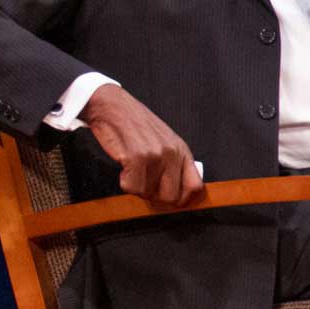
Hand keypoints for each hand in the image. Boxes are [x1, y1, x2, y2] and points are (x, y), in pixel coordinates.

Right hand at [81, 84, 203, 206]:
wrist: (114, 107)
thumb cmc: (136, 126)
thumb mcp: (165, 142)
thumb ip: (174, 164)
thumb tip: (178, 193)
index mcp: (183, 151)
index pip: (195, 186)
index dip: (182, 199)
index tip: (170, 201)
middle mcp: (173, 154)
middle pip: (171, 197)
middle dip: (155, 197)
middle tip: (144, 185)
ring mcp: (156, 155)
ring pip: (148, 194)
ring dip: (137, 188)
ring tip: (132, 170)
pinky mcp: (137, 157)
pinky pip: (132, 187)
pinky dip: (125, 183)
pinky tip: (124, 168)